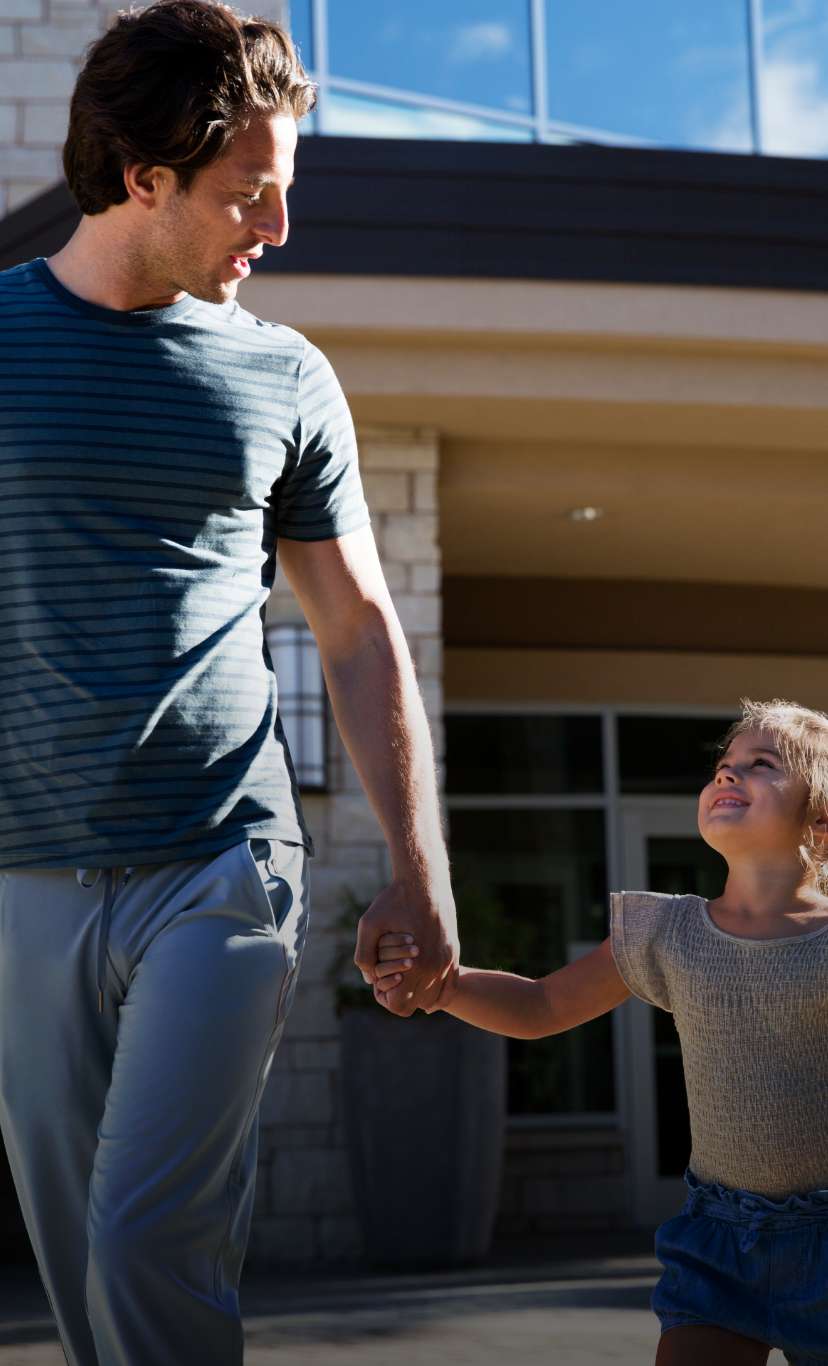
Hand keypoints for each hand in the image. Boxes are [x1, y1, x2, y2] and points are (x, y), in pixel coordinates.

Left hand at [354, 875, 458, 1016]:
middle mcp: (434, 967)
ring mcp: (447, 961)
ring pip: (434, 999)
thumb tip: (369, 979)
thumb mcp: (368, 924)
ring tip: (404, 980)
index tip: (379, 984)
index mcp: (414, 965)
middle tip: (390, 981)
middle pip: (417, 1005)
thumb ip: (364, 955)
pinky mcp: (454, 953)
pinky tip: (426, 990)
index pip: (400, 1005)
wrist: (425, 880)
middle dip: (401, 998)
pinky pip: (452, 986)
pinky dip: (439, 994)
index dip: (385, 999)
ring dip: (419, 995)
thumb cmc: (394, 900)